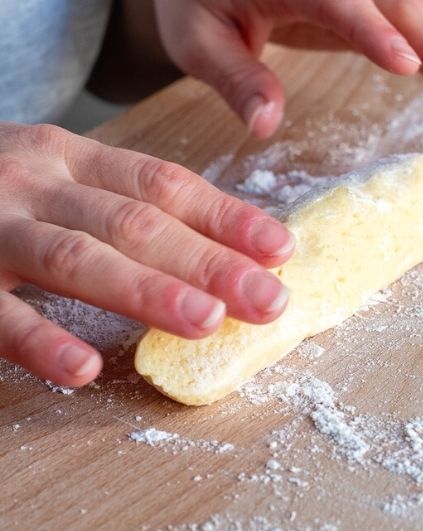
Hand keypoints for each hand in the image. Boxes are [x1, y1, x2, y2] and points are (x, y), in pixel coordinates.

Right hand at [0, 122, 297, 386]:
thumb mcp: (50, 184)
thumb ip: (118, 211)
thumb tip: (221, 257)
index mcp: (66, 161)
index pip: (160, 184)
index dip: (224, 218)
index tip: (283, 249)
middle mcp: (32, 184)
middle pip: (134, 223)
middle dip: (209, 262)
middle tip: (269, 301)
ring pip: (74, 258)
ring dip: (144, 291)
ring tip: (204, 321)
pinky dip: (38, 341)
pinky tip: (81, 370)